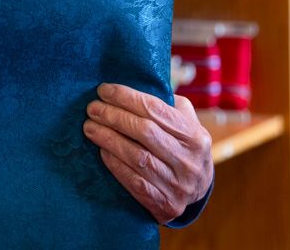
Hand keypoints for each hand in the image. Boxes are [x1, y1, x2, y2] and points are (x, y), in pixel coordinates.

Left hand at [83, 83, 213, 223]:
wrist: (199, 190)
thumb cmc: (185, 146)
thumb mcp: (188, 122)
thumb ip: (168, 104)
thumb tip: (134, 85)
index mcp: (195, 135)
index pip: (156, 109)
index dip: (127, 97)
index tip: (104, 90)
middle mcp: (188, 160)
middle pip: (144, 131)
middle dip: (114, 116)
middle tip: (92, 108)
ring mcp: (177, 184)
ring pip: (137, 157)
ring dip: (109, 139)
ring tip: (90, 127)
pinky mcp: (165, 204)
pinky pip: (134, 182)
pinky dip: (115, 165)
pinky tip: (101, 151)